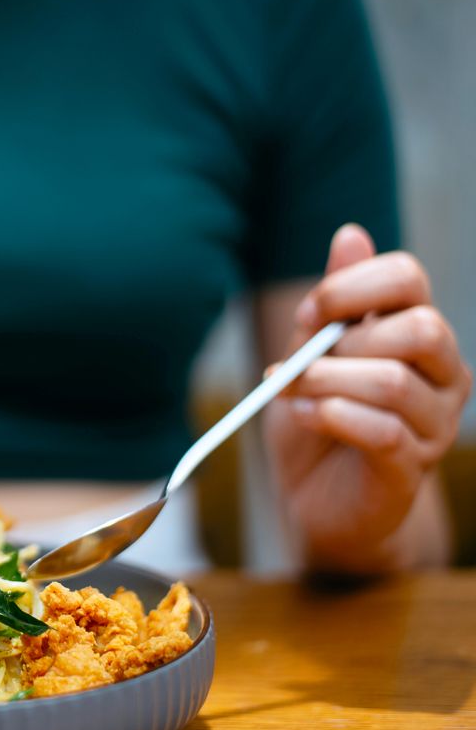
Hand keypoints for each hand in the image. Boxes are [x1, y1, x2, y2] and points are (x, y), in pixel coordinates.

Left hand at [265, 224, 470, 567]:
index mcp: (416, 331)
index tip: (309, 312)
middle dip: (345, 342)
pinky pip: (382, 430)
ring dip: (325, 382)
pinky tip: (301, 416)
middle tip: (295, 362)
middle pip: (421, 328)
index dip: (353, 285)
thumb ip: (333, 304)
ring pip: (394, 381)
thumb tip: (350, 234)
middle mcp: (441, 373)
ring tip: (288, 392)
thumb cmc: (316, 415)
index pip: (409, 278)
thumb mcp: (312, 352)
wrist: (315, 495)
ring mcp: (436, 422)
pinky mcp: (413, 466)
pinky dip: (330, 417)